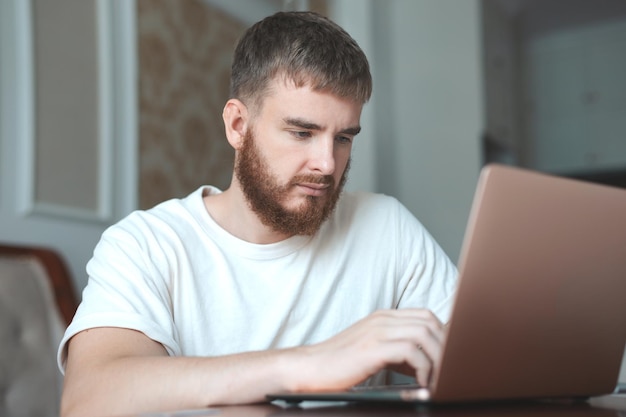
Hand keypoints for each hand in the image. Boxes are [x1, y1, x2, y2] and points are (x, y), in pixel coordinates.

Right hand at [293, 309, 445, 390]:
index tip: (448, 357)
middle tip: (448, 370)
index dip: (442, 335)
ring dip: (437, 358)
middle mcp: (383, 319)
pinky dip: (423, 367)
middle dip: (445, 347)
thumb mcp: (374, 351)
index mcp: (384, 317)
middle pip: (430, 322)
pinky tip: (421, 382)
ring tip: (437, 378)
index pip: (425, 315)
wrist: (309, 367)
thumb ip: (398, 352)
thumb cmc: (340, 364)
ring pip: (424, 333)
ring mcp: (377, 331)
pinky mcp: (373, 347)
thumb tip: (426, 364)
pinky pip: (411, 351)